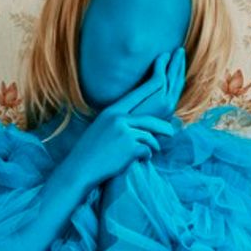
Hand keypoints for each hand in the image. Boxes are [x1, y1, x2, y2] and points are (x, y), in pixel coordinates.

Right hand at [56, 50, 179, 194]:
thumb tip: (140, 122)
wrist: (79, 169)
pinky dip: (146, 156)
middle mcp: (118, 119)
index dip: (154, 87)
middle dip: (163, 127)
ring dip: (153, 146)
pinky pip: (146, 150)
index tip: (166, 80)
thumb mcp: (101, 128)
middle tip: (172, 132)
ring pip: (150, 137)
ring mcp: (124, 133)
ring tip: (151, 152)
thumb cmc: (89, 151)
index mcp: (111, 111)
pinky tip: (140, 161)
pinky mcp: (129, 148)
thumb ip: (118, 121)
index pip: (138, 95)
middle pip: (150, 120)